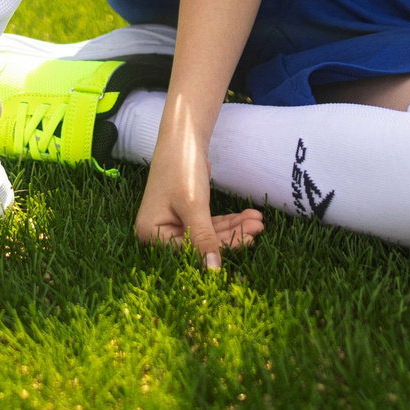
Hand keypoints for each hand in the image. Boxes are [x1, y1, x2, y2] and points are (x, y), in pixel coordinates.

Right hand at [135, 113, 263, 270]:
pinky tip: (248, 217)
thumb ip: (204, 239)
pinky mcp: (187, 215)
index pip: (188, 251)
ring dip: (234, 228)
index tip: (246, 242)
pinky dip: (229, 221)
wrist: (182, 137)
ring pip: (209, 234)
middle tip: (258, 228)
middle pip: (201, 244)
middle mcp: (159, 232)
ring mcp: (174, 224)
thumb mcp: (193, 205)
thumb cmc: (181, 168)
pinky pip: (209, 225)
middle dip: (232, 235)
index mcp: (151, 233)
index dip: (218, 250)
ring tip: (258, 221)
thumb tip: (213, 272)